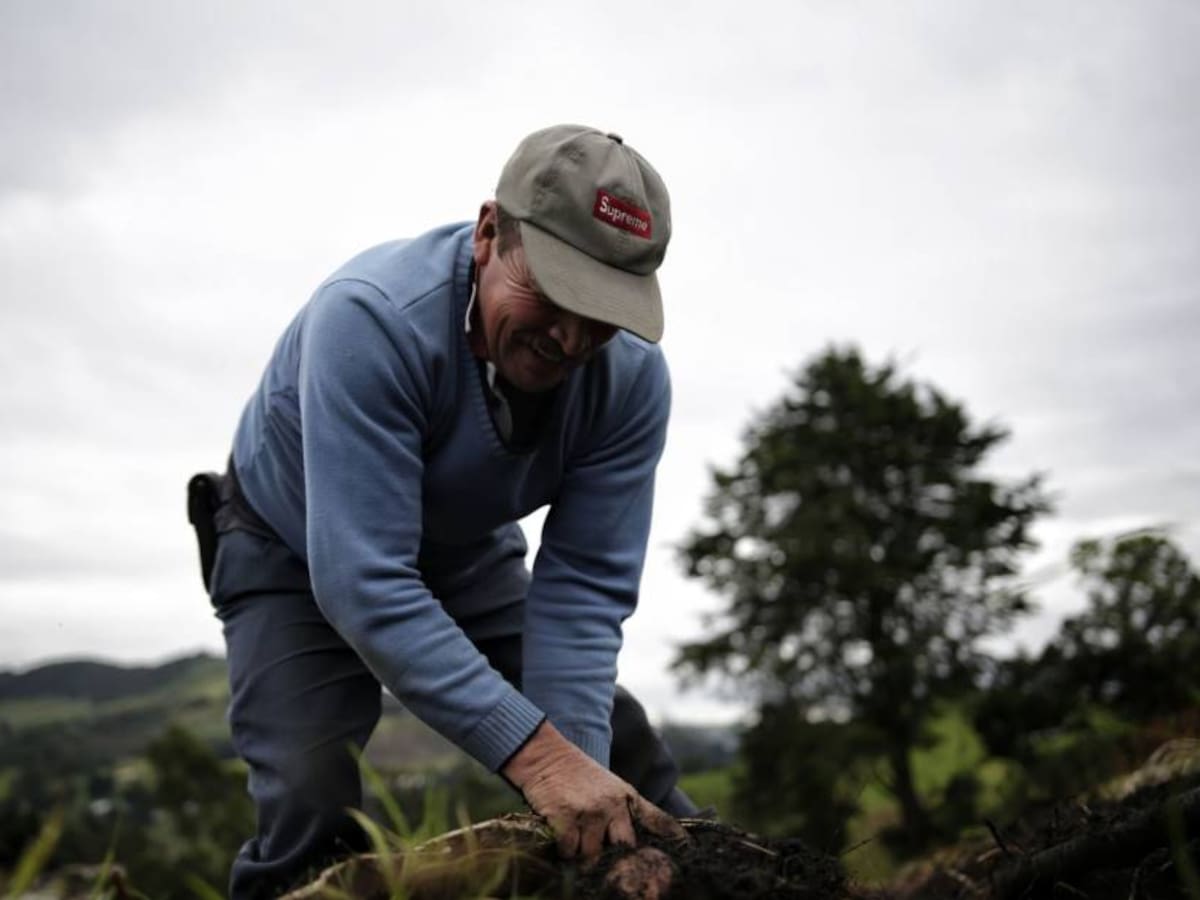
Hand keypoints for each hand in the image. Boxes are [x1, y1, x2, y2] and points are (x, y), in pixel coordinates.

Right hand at [502, 720, 685, 859]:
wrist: (546, 755)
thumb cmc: (577, 774)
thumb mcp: (610, 786)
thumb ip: (624, 810)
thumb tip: (631, 843)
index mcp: (627, 797)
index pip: (658, 820)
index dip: (676, 837)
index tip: (689, 849)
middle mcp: (613, 805)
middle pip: (625, 849)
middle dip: (616, 860)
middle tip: (608, 865)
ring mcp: (590, 812)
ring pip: (592, 855)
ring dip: (583, 855)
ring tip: (577, 843)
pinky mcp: (566, 818)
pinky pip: (569, 851)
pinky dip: (564, 851)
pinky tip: (561, 837)